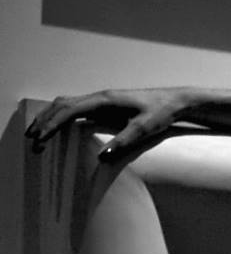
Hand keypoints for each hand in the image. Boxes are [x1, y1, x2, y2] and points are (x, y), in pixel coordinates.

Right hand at [27, 88, 187, 160]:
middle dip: (44, 121)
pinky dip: (62, 116)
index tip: (40, 137)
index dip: (52, 124)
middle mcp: (100, 97)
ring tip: (37, 133)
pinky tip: (57, 128)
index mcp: (105, 100)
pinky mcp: (107, 106)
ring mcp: (102, 100)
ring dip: (50, 117)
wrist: (177, 101)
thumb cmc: (162, 112)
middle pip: (62, 105)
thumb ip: (124, 140)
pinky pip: (78, 108)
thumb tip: (102, 156)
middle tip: (32, 139)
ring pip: (67, 104)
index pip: (70, 110)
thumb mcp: (145, 128)